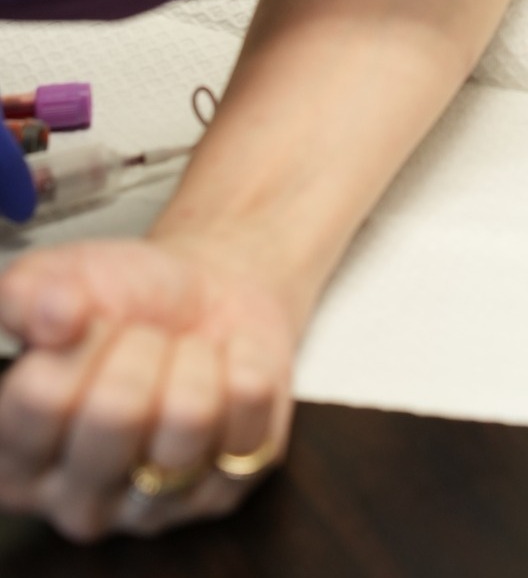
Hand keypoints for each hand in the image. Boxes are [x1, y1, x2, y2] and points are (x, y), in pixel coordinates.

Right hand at [0, 237, 294, 541]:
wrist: (208, 294)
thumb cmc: (125, 300)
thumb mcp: (60, 277)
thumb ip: (26, 293)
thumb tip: (55, 315)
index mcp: (14, 458)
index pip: (41, 397)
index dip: (80, 339)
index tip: (92, 322)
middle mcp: (77, 500)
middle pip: (117, 413)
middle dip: (140, 346)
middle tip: (145, 337)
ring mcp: (153, 507)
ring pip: (189, 417)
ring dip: (194, 358)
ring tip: (184, 353)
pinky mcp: (226, 490)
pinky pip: (247, 414)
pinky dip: (243, 364)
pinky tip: (225, 367)